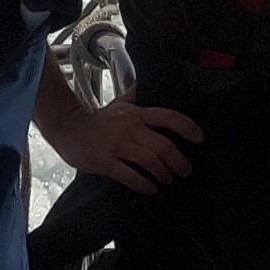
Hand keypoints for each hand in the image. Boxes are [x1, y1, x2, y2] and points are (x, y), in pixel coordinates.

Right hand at [60, 100, 203, 192]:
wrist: (70, 130)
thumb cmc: (99, 120)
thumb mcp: (121, 103)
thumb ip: (138, 94)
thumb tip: (152, 80)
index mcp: (137, 114)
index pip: (168, 117)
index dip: (187, 128)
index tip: (199, 138)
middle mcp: (130, 128)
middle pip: (163, 146)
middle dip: (179, 161)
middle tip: (185, 170)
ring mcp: (118, 146)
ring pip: (150, 162)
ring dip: (164, 174)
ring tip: (168, 180)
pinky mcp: (106, 162)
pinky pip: (130, 176)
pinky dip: (144, 185)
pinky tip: (151, 188)